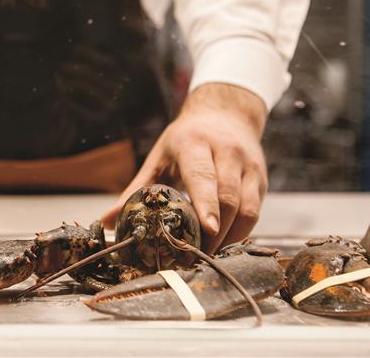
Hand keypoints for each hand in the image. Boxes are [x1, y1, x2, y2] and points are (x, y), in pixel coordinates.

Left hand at [101, 83, 267, 252]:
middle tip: (196, 255)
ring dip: (229, 236)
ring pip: (247, 208)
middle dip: (215, 232)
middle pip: (228, 197)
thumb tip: (109, 220)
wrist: (225, 114)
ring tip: (209, 253)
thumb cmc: (186, 138)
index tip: (207, 230)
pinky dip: (240, 232)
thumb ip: (136, 189)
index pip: (203, 177)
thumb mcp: (159, 156)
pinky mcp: (260, 179)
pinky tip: (223, 242)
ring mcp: (248, 166)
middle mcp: (227, 152)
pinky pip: (255, 212)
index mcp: (196, 144)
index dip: (206, 205)